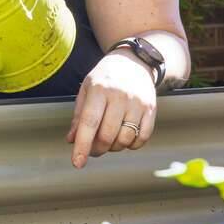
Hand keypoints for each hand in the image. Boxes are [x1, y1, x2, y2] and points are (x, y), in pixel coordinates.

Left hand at [65, 50, 156, 167]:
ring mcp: (137, 103)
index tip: (77, 163)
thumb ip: (79, 116)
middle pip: (108, 135)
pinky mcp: (151, 109)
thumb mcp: (86, 89)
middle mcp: (119, 96)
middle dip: (98, 149)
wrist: (134, 61)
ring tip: (109, 139)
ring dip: (115, 147)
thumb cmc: (105, 77)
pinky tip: (125, 137)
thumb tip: (72, 140)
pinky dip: (132, 145)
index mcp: (99, 90)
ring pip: (125, 139)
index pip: (89, 122)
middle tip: (93, 149)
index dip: (82, 145)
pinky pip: (142, 138)